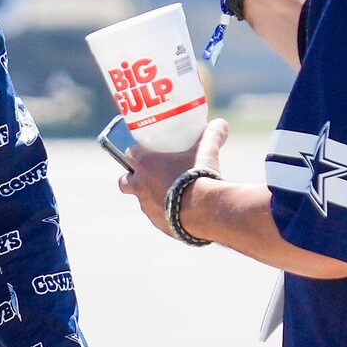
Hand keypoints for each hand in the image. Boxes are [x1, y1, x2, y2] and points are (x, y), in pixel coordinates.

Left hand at [116, 116, 230, 239]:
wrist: (205, 210)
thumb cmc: (200, 176)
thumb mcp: (207, 150)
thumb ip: (212, 135)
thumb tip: (221, 123)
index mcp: (145, 164)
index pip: (129, 153)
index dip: (137, 152)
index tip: (147, 152)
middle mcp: (140, 186)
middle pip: (125, 181)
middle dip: (133, 178)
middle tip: (150, 175)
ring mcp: (148, 207)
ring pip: (142, 201)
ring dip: (151, 196)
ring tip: (172, 192)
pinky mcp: (158, 224)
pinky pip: (158, 217)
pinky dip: (165, 213)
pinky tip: (180, 209)